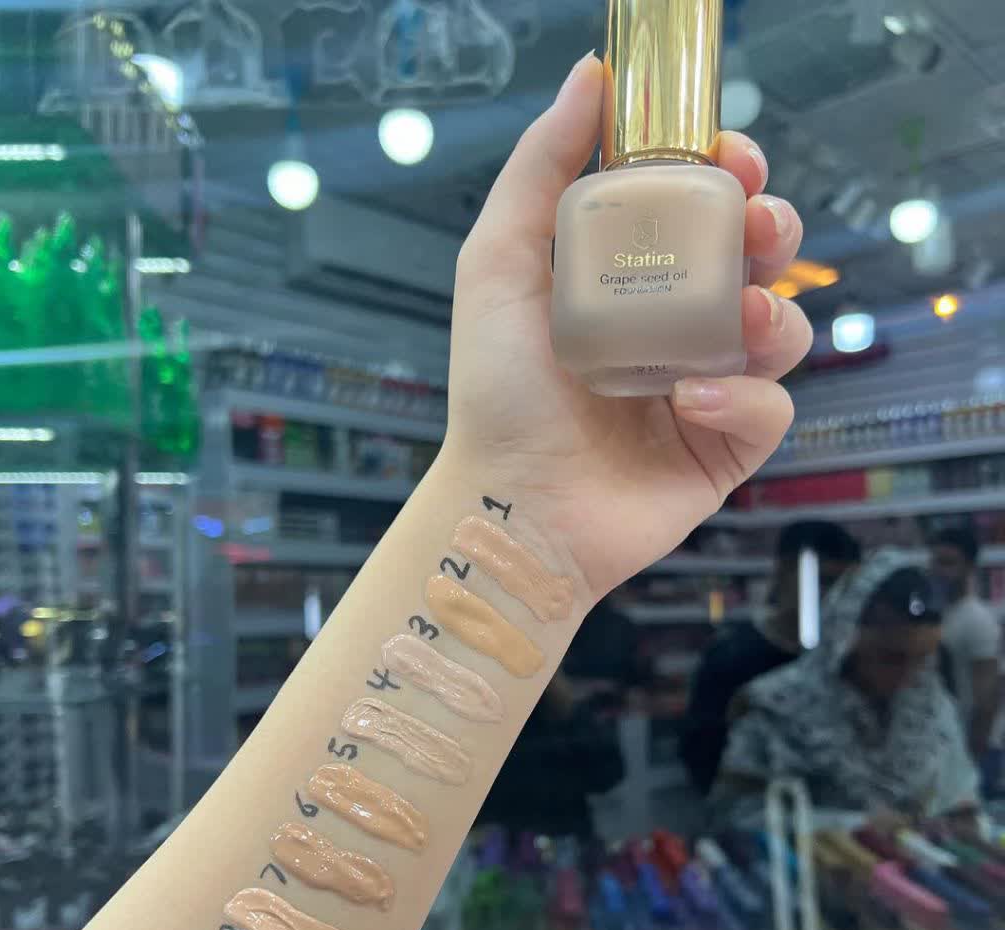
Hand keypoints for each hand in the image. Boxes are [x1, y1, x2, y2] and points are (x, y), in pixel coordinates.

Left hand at [444, 53, 811, 599]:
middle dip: (773, 233)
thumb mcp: (499, 265)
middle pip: (757, 265)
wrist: (511, 503)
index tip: (732, 155)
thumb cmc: (498, 392)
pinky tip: (692, 403)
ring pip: (781, 334)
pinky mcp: (724, 452)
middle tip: (759, 226)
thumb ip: (540, 171)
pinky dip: (744, 400)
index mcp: (631, 284)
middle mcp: (675, 333)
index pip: (701, 215)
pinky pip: (770, 412)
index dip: (729, 177)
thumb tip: (590, 76)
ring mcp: (706, 393)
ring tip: (741, 317)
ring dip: (775, 313)